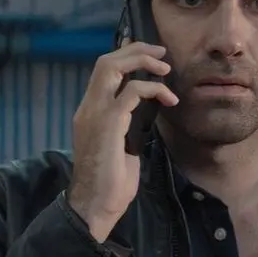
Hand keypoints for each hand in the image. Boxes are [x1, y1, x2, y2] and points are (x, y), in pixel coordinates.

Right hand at [67, 41, 177, 241]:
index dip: (126, 57)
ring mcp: (95, 114)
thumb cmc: (110, 183)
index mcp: (89, 112)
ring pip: (112, 67)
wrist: (95, 206)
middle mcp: (88, 108)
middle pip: (106, 61)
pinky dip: (154, 89)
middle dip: (135, 50)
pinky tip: (169, 100)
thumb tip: (147, 113)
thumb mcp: (122, 146)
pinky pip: (132, 92)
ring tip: (166, 69)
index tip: (150, 56)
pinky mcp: (109, 123)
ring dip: (143, 62)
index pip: (103, 72)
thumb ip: (128, 125)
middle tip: (161, 53)